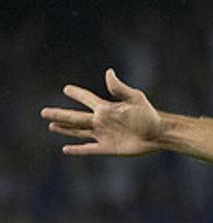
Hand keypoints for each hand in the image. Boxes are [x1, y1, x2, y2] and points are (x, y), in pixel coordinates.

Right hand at [41, 68, 163, 156]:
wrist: (158, 134)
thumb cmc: (149, 115)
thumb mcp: (135, 99)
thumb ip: (119, 88)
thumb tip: (108, 72)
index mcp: (107, 108)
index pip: (87, 99)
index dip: (77, 94)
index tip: (67, 89)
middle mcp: (102, 121)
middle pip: (75, 118)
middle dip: (59, 114)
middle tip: (43, 112)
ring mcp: (104, 135)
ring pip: (78, 132)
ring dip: (65, 130)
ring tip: (52, 126)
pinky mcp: (108, 147)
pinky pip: (89, 149)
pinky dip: (77, 150)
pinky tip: (66, 149)